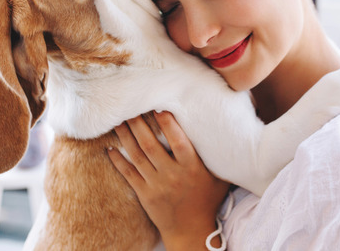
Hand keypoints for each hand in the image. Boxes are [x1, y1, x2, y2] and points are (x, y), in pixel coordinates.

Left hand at [108, 111, 230, 249]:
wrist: (191, 232)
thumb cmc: (207, 201)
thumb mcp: (220, 179)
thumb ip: (220, 158)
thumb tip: (229, 133)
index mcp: (192, 168)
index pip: (178, 141)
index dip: (168, 124)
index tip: (158, 107)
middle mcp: (173, 175)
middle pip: (151, 145)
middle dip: (139, 125)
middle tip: (129, 107)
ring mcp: (156, 185)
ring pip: (137, 156)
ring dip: (126, 137)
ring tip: (118, 120)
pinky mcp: (145, 195)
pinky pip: (129, 174)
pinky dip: (118, 161)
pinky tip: (110, 149)